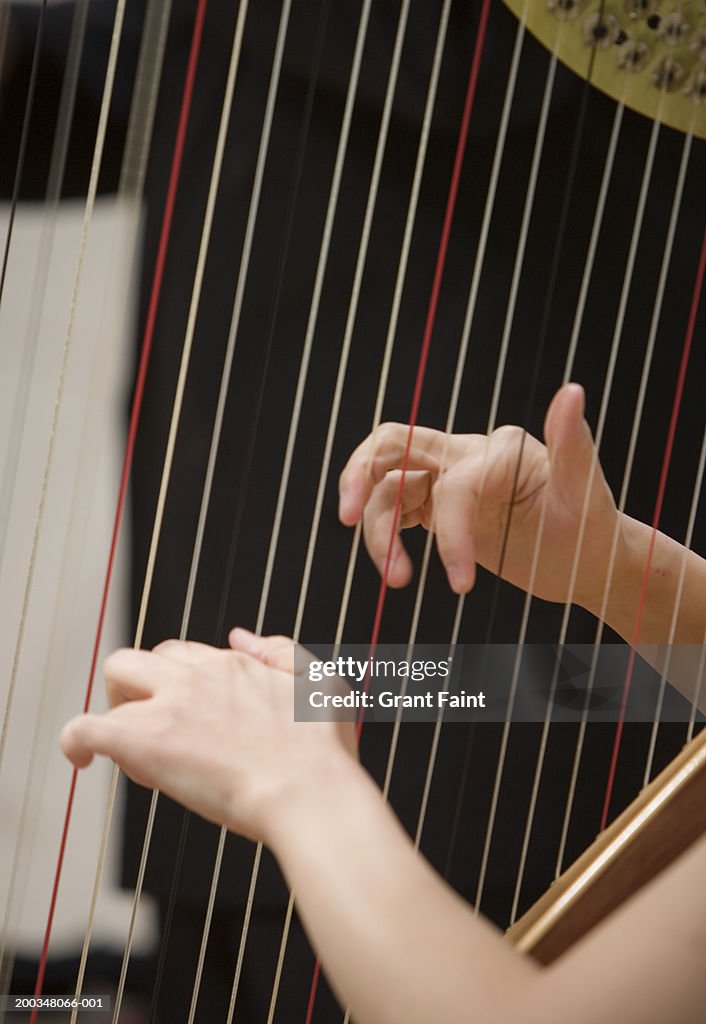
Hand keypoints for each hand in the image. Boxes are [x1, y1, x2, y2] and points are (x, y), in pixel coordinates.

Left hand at [60, 631, 356, 843]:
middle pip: (148, 656)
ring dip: (116, 703)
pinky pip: (86, 726)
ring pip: (117, 674)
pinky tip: (81, 760)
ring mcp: (169, 705)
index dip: (184, 684)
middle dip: (143, 685)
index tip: (191, 718)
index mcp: (236, 665)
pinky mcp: (144, 740)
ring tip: (125, 744)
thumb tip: (241, 637)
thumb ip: (283, 653)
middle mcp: (199, 675)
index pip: (189, 656)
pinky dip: (75, 740)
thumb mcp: (324, 684)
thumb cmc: (325, 756)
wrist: (309, 795)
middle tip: (152, 726)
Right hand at [338, 384, 620, 606]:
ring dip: (376, 530)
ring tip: (396, 580)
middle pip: (390, 447)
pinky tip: (396, 568)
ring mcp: (448, 481)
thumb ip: (572, 442)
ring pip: (386, 489)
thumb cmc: (592, 528)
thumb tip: (572, 391)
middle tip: (346, 518)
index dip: (450, 534)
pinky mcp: (439, 508)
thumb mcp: (586, 492)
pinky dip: (384, 535)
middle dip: (360, 478)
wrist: (589, 561)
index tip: (460, 584)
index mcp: (495, 450)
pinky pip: (395, 512)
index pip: (452, 485)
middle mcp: (465, 456)